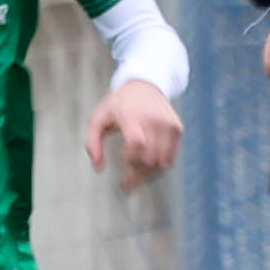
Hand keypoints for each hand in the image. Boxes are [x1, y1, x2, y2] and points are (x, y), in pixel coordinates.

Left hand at [85, 79, 183, 193]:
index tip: (123, 167)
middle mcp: (153, 119)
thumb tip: (98, 168)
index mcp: (132, 115)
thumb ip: (92, 143)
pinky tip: (147, 168)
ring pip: (161, 163)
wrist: (144, 85)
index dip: (130, 160)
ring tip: (135, 177)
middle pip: (149, 158)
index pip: (137, 144)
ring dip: (148, 174)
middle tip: (126, 183)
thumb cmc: (117, 106)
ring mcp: (168, 124)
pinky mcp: (177, 129)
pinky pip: (170, 158)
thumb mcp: (98, 118)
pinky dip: (158, 168)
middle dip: (136, 174)